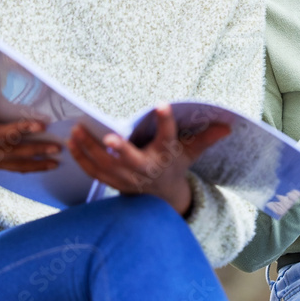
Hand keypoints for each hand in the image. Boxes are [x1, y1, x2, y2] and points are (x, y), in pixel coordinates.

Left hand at [67, 104, 230, 214]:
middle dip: (120, 150)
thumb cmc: (173, 166)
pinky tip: (71, 142)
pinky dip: (81, 159)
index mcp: (165, 156)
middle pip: (132, 161)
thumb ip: (205, 138)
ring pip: (106, 166)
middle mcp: (145, 169)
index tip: (160, 104)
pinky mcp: (112, 182)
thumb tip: (228, 126)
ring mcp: (126, 179)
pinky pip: (93, 172)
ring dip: (90, 149)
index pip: (168, 137)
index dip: (165, 121)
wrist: (159, 197)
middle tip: (108, 137)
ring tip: (77, 130)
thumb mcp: (190, 153)